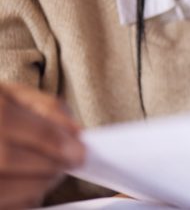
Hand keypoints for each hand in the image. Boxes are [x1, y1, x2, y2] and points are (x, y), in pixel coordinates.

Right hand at [0, 82, 84, 208]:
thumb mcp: (9, 92)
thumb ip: (46, 107)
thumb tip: (75, 131)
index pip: (37, 136)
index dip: (62, 146)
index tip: (80, 152)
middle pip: (22, 166)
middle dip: (51, 166)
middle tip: (67, 162)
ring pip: (9, 191)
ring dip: (37, 186)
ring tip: (46, 173)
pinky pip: (1, 207)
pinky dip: (18, 201)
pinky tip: (23, 187)